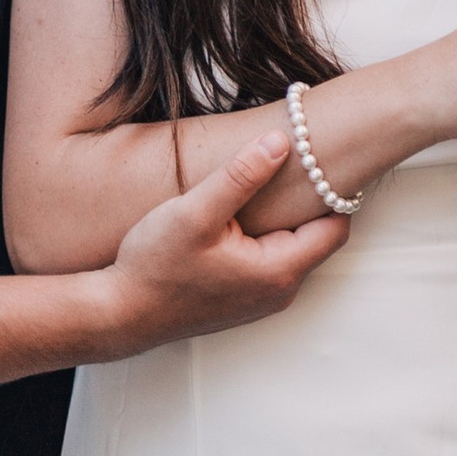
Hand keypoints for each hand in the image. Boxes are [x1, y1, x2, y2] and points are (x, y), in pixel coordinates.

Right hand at [95, 132, 348, 357]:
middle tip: (291, 160)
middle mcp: (279, 291)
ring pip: (292, 246)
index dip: (333, 190)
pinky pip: (271, 259)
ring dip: (283, 217)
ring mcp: (261, 298)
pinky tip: (239, 213)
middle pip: (317, 236)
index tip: (317, 158)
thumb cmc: (154, 268)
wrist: (120, 314)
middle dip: (308, 200)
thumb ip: (241, 177)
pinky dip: (265, 234)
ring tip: (261, 182)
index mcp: (278, 271)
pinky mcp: (243, 297)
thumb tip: (282, 141)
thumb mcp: (195, 213)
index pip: (336, 227)